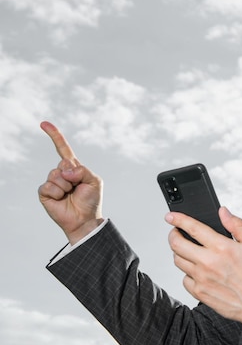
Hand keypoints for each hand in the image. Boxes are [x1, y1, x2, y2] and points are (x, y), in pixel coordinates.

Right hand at [38, 121, 103, 243]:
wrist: (84, 220)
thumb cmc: (91, 201)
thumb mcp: (94, 181)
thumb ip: (82, 170)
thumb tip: (64, 171)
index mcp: (73, 168)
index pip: (62, 149)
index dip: (54, 136)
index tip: (44, 123)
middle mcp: (61, 173)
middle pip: (62, 163)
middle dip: (73, 175)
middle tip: (77, 188)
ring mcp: (52, 182)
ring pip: (55, 175)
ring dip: (65, 186)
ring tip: (70, 194)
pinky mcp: (44, 193)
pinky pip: (48, 186)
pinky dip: (57, 193)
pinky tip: (61, 199)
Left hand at [166, 207, 241, 337]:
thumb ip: (237, 225)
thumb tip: (223, 212)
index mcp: (222, 248)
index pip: (193, 228)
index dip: (178, 219)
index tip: (171, 216)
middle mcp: (208, 262)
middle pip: (176, 244)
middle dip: (173, 234)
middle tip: (177, 232)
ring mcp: (202, 279)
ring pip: (178, 261)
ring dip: (179, 253)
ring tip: (188, 251)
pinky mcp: (200, 293)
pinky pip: (184, 279)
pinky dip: (188, 273)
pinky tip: (198, 271)